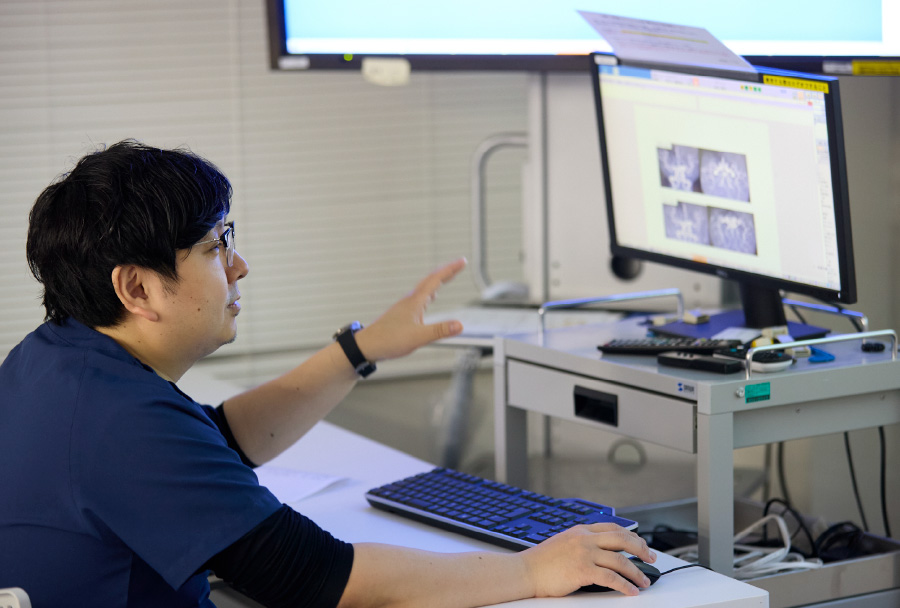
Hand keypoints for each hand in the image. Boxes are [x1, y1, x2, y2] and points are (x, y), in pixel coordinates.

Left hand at [354, 258, 465, 361]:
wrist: (366, 346)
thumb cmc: (388, 340)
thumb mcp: (418, 337)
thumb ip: (439, 331)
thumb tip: (460, 325)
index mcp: (415, 302)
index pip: (436, 280)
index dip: (450, 270)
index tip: (462, 261)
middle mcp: (410, 301)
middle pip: (431, 280)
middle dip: (447, 272)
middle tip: (459, 265)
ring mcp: (406, 307)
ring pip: (425, 289)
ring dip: (438, 281)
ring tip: (448, 277)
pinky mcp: (402, 314)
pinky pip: (421, 298)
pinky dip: (430, 293)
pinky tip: (430, 299)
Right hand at [520, 523, 656, 596]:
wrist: (525, 571)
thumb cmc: (541, 562)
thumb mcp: (564, 543)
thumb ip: (582, 543)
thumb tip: (602, 553)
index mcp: (580, 530)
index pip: (613, 528)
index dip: (631, 536)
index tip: (641, 545)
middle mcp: (585, 538)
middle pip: (622, 539)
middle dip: (641, 549)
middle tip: (651, 559)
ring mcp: (584, 553)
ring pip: (620, 560)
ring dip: (636, 572)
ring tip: (643, 582)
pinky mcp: (583, 569)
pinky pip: (612, 578)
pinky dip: (625, 585)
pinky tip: (631, 591)